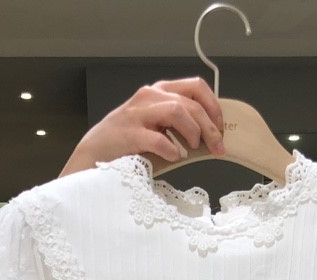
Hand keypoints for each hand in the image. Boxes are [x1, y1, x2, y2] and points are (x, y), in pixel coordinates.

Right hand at [60, 78, 224, 176]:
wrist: (94, 152)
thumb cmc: (128, 142)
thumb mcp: (156, 125)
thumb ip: (179, 124)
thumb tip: (211, 136)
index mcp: (159, 91)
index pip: (195, 86)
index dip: (213, 106)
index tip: (221, 127)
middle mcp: (150, 96)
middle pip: (190, 102)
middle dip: (210, 127)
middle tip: (217, 148)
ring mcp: (138, 113)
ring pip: (177, 111)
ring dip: (192, 132)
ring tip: (193, 149)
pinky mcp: (129, 133)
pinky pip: (157, 138)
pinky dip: (171, 149)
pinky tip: (174, 157)